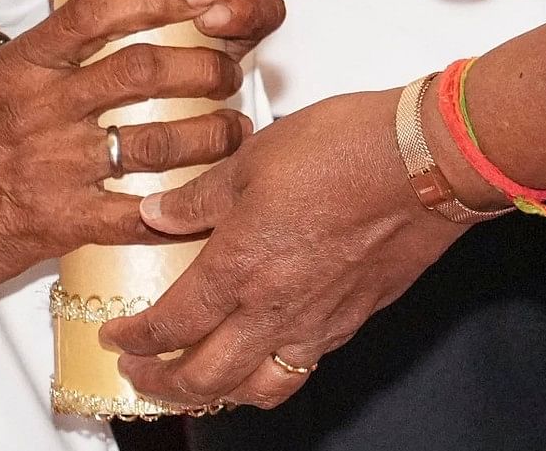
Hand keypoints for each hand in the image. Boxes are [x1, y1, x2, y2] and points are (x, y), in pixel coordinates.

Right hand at [0, 0, 277, 328]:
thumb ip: (50, 66)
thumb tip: (115, 37)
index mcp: (22, 67)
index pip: (97, 12)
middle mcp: (39, 108)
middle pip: (143, 70)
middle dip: (204, 66)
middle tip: (232, 70)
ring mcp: (51, 166)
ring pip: (156, 141)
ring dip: (211, 136)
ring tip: (235, 132)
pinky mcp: (60, 223)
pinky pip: (139, 215)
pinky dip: (181, 211)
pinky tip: (207, 207)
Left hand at [104, 92, 465, 410]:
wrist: (428, 163)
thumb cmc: (351, 151)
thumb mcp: (255, 157)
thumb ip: (201, 196)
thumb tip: (159, 213)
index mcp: (240, 266)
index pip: (170, 324)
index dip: (134, 339)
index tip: (117, 337)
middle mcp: (275, 308)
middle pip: (205, 376)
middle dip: (163, 384)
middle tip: (141, 376)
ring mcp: (318, 323)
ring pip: (258, 389)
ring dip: (218, 394)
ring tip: (200, 384)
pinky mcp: (355, 320)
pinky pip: (302, 368)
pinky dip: (272, 376)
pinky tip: (266, 356)